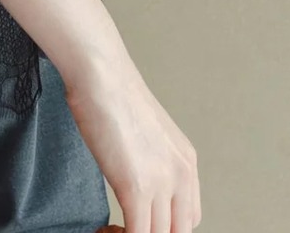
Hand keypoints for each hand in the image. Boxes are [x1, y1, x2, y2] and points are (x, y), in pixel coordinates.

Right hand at [64, 54, 200, 231]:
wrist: (101, 72)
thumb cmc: (111, 93)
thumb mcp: (145, 132)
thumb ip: (150, 160)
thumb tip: (135, 180)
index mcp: (187, 161)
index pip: (189, 218)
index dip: (164, 228)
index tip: (137, 224)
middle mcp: (182, 174)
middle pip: (178, 232)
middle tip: (122, 228)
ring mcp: (162, 182)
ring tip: (109, 231)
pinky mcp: (137, 188)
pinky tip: (104, 229)